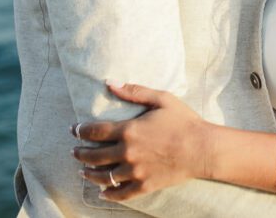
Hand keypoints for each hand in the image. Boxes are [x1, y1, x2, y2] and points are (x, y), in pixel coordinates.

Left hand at [72, 81, 207, 201]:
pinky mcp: (144, 185)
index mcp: (129, 130)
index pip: (95, 131)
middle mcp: (127, 152)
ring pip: (103, 176)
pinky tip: (102, 191)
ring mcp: (135, 171)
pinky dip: (108, 193)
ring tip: (83, 171)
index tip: (73, 130)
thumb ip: (134, 90)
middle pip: (94, 156)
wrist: (202, 148)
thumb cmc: (184, 121)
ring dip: (89, 174)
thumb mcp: (161, 99)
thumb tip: (110, 82)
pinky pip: (120, 193)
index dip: (80, 130)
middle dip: (80, 153)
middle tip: (74, 151)